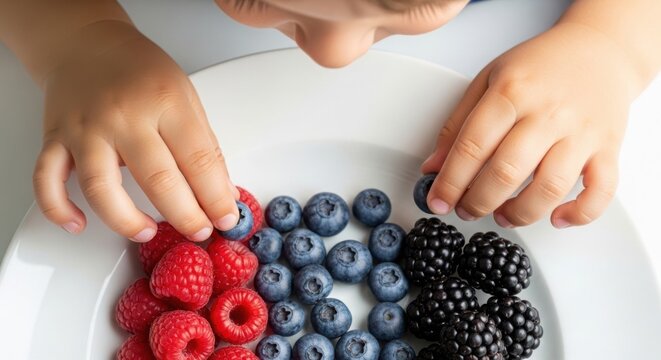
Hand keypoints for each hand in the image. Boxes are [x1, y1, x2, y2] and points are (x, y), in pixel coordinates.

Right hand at [33, 22, 238, 241]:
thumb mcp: (186, 97)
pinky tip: (78, 224)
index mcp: (164, 101)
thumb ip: (204, 146)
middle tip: (199, 231)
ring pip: (101, 188)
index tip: (226, 219)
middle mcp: (123, 116)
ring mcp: (86, 129)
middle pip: (158, 179)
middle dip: (185, 216)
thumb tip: (222, 193)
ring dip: (127, 221)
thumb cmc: (140, 70)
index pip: (198, 160)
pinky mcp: (55, 138)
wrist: (87, 43)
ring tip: (148, 232)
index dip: (216, 197)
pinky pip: (48, 181)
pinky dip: (59, 209)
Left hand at [422, 22, 638, 227]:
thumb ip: (457, 124)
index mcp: (512, 92)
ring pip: (550, 188)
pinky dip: (579, 213)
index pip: (473, 146)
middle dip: (478, 202)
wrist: (598, 50)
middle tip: (465, 210)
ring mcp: (581, 132)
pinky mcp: (608, 148)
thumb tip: (433, 168)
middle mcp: (548, 113)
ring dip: (520, 213)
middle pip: (506, 172)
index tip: (437, 202)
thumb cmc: (539, 67)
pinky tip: (556, 218)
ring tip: (502, 215)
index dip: (450, 181)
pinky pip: (601, 191)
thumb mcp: (488, 81)